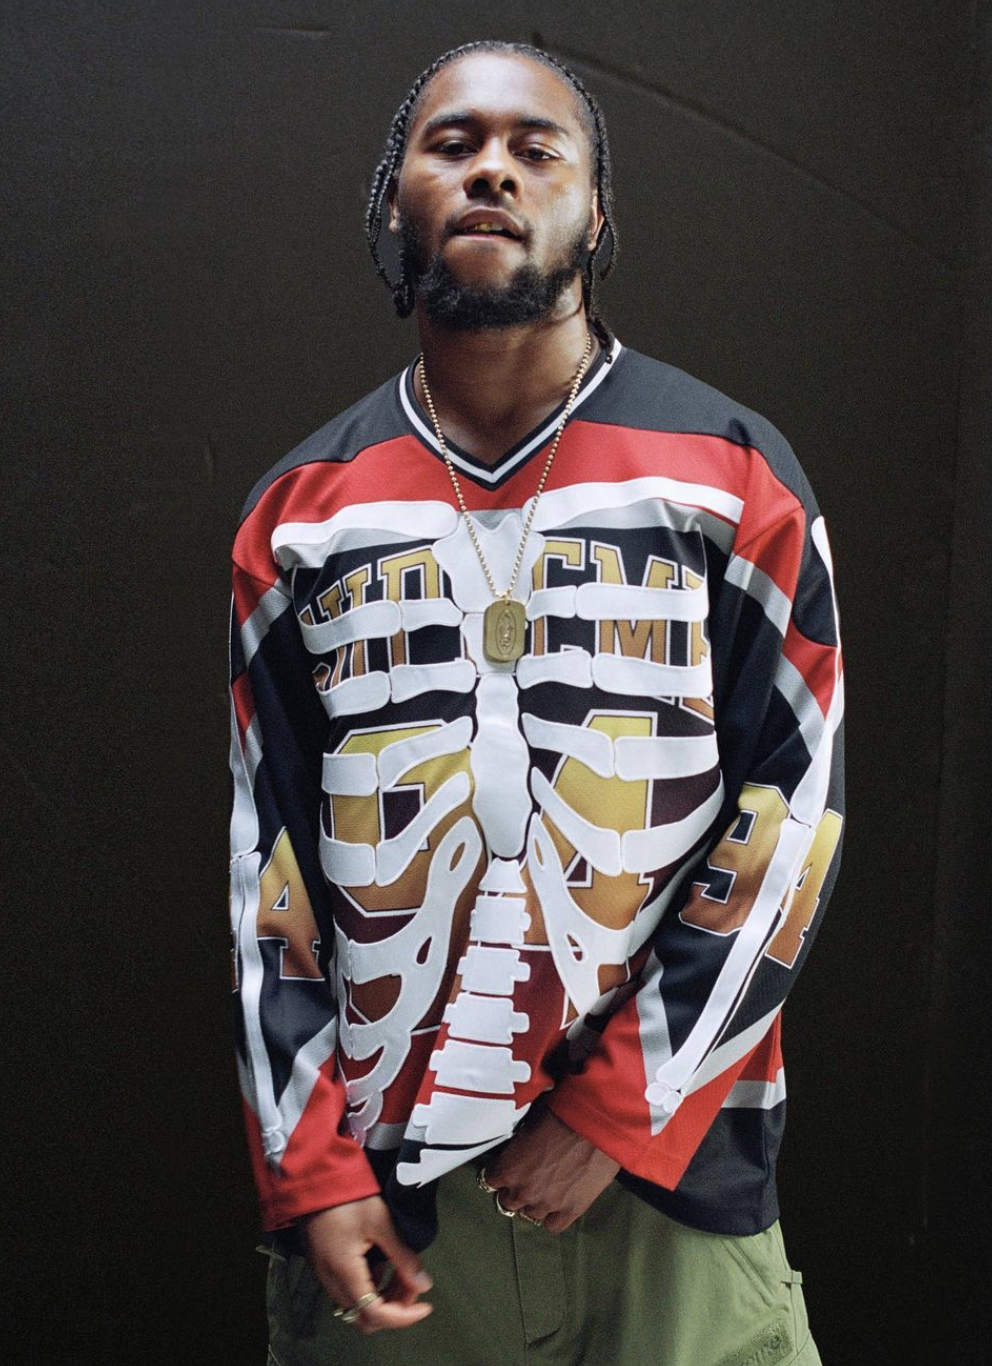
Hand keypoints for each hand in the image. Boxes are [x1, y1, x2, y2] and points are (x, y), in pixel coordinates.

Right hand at [300, 1196, 432, 1334]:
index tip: (425, 1306)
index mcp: (344, 1273)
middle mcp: (332, 1282)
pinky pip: (350, 1290)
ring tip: (402, 1272)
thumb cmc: (346, 1197)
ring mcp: (326, 1276)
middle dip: (394, 1309)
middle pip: (365, 1317)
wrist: (314, 1180)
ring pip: (358, 1306)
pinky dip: (371, 1286)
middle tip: (413, 1286)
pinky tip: (383, 1263)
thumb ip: (403, 1256)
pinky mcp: (325, 1266)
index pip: (376, 1314)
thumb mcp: (380, 1222)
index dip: (404, 1316)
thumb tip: (423, 1284)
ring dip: (384, 1297)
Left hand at [485, 1107, 619, 1232]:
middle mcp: (523, 1191)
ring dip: (535, 1202)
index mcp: (509, 1169)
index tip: (507, 1169)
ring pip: (531, 1214)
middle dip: (515, 1190)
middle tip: (527, 1179)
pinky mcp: (571, 1211)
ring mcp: (547, 1204)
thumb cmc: (561, 1116)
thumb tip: (517, 1154)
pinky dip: (553, 1216)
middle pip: (508, 1202)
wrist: (594, 1124)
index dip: (500, 1173)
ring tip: (546, 1189)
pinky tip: (558, 1204)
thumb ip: (517, 1150)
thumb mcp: (528, 1127)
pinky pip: (553, 1226)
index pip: (491, 1180)